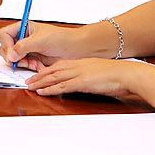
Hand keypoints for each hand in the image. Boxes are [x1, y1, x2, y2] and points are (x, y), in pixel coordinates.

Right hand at [0, 20, 106, 67]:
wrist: (75, 50)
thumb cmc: (61, 39)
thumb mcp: (40, 40)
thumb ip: (23, 46)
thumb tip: (10, 55)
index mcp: (22, 28)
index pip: (4, 35)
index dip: (6, 44)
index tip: (13, 52)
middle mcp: (22, 38)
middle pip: (4, 48)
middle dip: (12, 56)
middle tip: (21, 61)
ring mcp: (26, 50)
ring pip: (12, 59)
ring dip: (21, 63)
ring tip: (32, 63)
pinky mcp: (31, 60)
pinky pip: (22, 66)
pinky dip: (28, 67)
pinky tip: (37, 66)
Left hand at [26, 57, 154, 102]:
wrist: (127, 74)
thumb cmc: (117, 75)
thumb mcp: (98, 72)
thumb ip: (88, 76)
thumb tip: (83, 82)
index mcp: (81, 62)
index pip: (58, 65)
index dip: (46, 70)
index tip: (37, 74)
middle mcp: (77, 66)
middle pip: (53, 70)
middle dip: (39, 76)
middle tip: (28, 81)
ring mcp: (79, 73)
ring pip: (54, 77)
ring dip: (40, 82)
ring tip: (29, 86)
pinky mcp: (82, 82)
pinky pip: (62, 85)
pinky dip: (50, 89)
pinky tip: (42, 92)